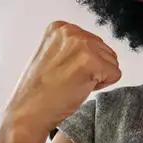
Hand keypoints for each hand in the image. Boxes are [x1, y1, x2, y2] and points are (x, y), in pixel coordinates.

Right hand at [3, 22, 119, 134]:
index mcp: (59, 28)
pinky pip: (115, 74)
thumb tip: (96, 48)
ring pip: (112, 62)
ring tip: (72, 83)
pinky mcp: (91, 62)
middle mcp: (71, 32)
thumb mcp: (52, 55)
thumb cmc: (39, 90)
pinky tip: (79, 88)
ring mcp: (81, 45)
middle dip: (93, 68)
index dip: (83, 61)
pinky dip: (102, 85)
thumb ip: (72, 47)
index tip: (63, 70)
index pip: (93, 42)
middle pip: (105, 51)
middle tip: (68, 79)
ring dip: (97, 76)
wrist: (28, 113)